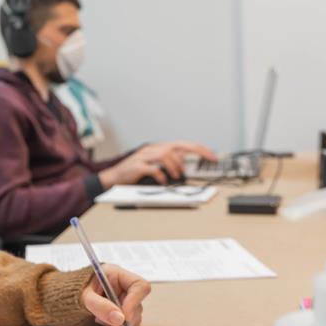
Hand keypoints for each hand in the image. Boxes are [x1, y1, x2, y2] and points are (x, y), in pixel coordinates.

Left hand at [80, 264, 150, 325]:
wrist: (67, 298)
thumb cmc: (75, 291)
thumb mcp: (84, 297)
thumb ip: (100, 306)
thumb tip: (119, 319)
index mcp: (117, 275)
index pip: (139, 285)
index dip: (135, 301)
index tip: (123, 317)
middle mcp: (124, 288)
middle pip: (137, 305)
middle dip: (125, 322)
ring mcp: (125, 302)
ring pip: (134, 318)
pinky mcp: (122, 314)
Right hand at [99, 141, 216, 187]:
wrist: (113, 178)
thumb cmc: (134, 173)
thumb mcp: (153, 166)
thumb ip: (167, 163)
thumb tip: (184, 166)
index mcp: (158, 148)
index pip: (182, 144)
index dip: (199, 149)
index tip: (212, 156)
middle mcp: (152, 149)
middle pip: (177, 145)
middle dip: (196, 151)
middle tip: (208, 159)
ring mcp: (144, 156)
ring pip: (166, 154)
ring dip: (176, 166)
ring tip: (177, 176)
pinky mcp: (137, 166)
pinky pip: (153, 168)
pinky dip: (161, 175)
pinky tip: (164, 181)